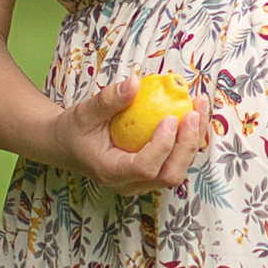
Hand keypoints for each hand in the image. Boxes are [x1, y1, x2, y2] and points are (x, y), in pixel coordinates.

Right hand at [56, 77, 209, 192]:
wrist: (67, 146)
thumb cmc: (74, 130)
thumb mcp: (85, 112)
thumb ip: (108, 100)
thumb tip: (134, 83)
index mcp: (112, 172)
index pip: (145, 168)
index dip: (162, 146)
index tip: (169, 117)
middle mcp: (130, 184)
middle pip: (169, 176)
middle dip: (187, 145)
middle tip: (193, 112)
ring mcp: (142, 182)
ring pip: (177, 170)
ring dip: (193, 141)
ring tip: (200, 108)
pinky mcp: (152, 174)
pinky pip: (176, 161)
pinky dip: (188, 140)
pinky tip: (195, 114)